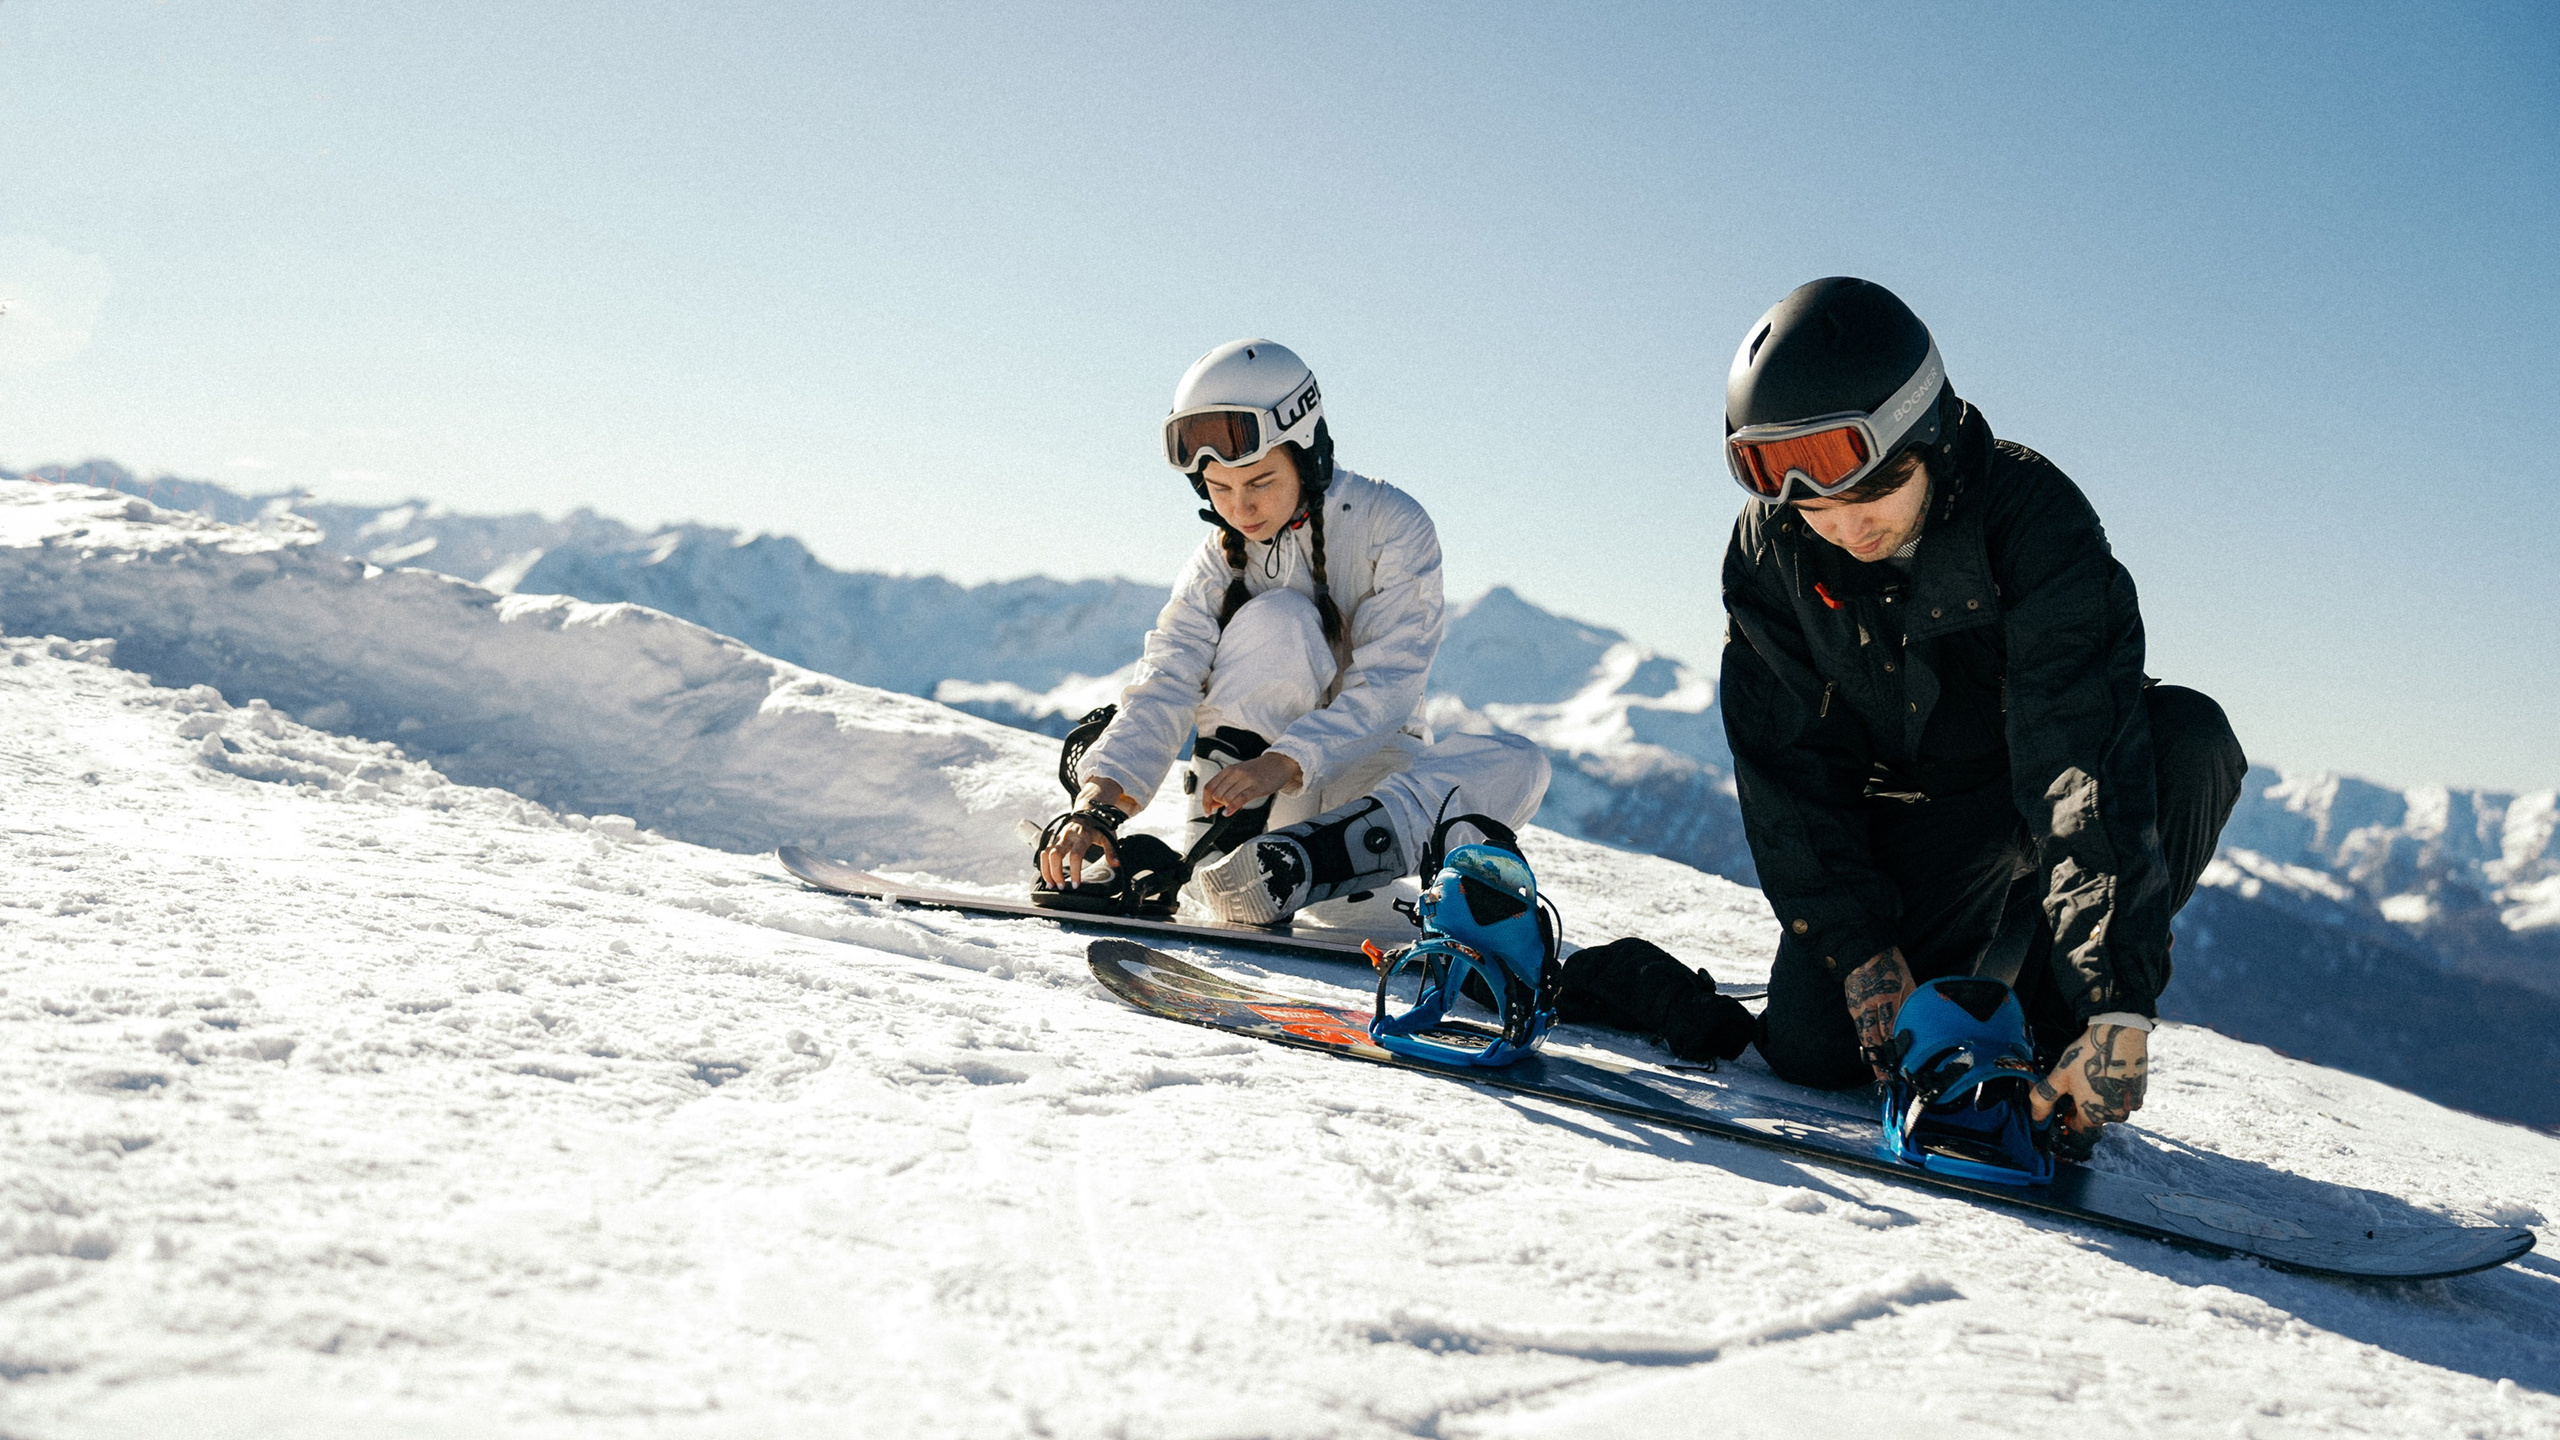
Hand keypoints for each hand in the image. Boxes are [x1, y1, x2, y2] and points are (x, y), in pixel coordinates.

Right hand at [1037, 780, 1132, 888]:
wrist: (1087, 811)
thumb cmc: (1099, 825)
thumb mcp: (1109, 836)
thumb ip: (1112, 851)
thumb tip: (1116, 864)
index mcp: (1082, 836)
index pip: (1075, 855)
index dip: (1075, 871)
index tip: (1076, 884)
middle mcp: (1068, 836)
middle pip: (1055, 855)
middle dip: (1055, 873)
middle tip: (1060, 887)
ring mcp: (1059, 837)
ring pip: (1046, 854)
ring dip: (1046, 870)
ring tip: (1050, 884)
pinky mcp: (1054, 839)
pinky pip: (1044, 852)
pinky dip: (1044, 865)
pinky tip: (1047, 875)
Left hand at [1201, 752, 1301, 814]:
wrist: (1279, 763)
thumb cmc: (1259, 771)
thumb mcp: (1239, 774)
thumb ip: (1226, 786)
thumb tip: (1213, 804)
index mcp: (1228, 770)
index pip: (1209, 787)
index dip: (1205, 801)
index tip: (1207, 811)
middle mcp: (1235, 773)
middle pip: (1216, 794)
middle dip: (1217, 805)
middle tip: (1222, 808)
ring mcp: (1245, 780)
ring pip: (1226, 798)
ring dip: (1226, 806)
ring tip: (1233, 805)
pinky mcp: (1256, 787)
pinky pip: (1239, 799)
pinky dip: (1231, 808)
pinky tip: (1229, 813)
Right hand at [1844, 946, 1915, 1080]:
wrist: (1862, 950)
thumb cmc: (1890, 964)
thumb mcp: (1908, 981)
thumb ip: (1911, 1004)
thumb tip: (1920, 1025)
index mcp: (1890, 997)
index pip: (1895, 1030)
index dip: (1900, 1050)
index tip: (1907, 1066)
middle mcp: (1872, 1006)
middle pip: (1878, 1039)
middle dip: (1884, 1061)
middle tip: (1890, 1080)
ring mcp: (1859, 1008)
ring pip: (1866, 1038)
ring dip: (1874, 1057)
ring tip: (1880, 1074)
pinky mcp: (1852, 1007)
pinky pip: (1861, 1029)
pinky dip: (1867, 1043)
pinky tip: (1873, 1054)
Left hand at [2031, 1023, 2148, 1158]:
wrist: (2120, 1035)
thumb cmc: (2087, 1058)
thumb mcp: (2059, 1077)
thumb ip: (2045, 1099)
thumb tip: (2036, 1117)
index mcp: (2094, 1117)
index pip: (2078, 1126)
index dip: (2069, 1116)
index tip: (2065, 1102)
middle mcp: (2115, 1116)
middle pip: (2096, 1116)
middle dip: (2085, 1105)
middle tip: (2077, 1084)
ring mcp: (2131, 1103)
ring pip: (2110, 1106)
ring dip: (2101, 1097)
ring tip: (2093, 1076)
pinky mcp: (2141, 1090)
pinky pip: (2124, 1095)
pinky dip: (2116, 1088)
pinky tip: (2108, 1072)